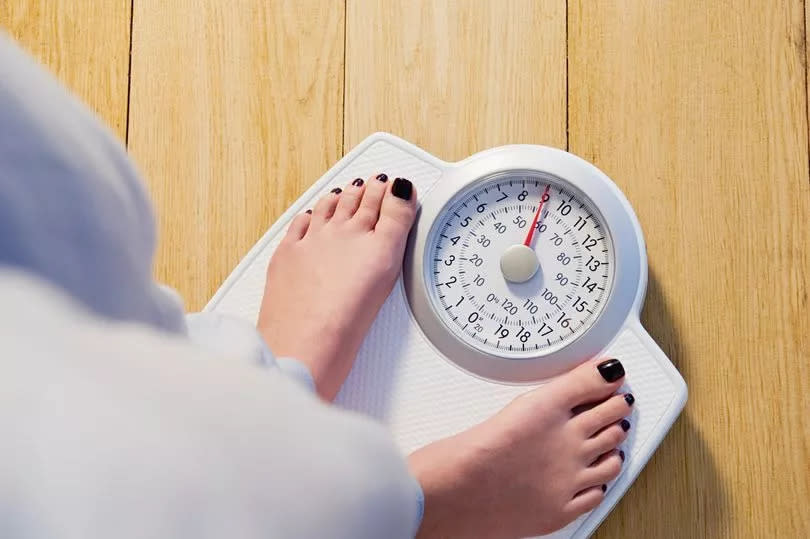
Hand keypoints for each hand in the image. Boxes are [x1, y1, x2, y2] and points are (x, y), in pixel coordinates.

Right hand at [409, 358, 630, 537]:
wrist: (455, 493)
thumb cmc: (470, 451)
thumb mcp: (518, 401)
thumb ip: (561, 387)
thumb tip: (593, 373)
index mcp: (553, 409)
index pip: (598, 386)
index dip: (610, 380)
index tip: (614, 376)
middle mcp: (569, 444)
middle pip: (610, 421)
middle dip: (618, 409)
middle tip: (621, 402)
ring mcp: (568, 479)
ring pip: (610, 459)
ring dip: (615, 445)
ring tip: (614, 436)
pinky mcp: (561, 509)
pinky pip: (595, 495)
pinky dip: (600, 482)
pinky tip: (596, 477)